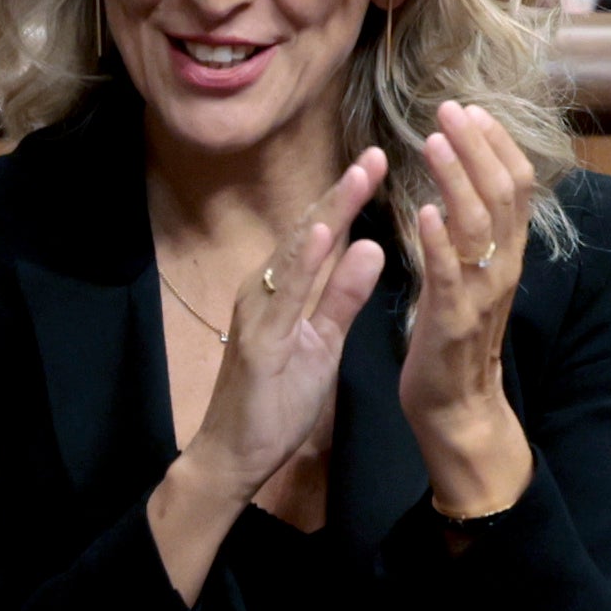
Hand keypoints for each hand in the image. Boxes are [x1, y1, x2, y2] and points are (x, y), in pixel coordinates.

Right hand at [182, 145, 388, 501]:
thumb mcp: (323, 342)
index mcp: (282, 292)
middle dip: (341, 193)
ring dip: (326, 213)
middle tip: (375, 152)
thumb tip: (371, 248)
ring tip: (357, 177)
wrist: (233, 457)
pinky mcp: (258, 342)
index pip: (320, 237)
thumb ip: (342, 296)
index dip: (347, 200)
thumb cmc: (274, 403)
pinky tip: (323, 233)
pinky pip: (284, 296)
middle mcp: (263, 292)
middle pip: (306, 233)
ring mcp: (257, 314)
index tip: (377, 164)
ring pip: (295, 254)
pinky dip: (304, 261)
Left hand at [399, 100, 537, 520]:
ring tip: (435, 142)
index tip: (470, 110)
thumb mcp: (466, 276)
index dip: (495, 145)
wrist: (457, 408)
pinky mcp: (452, 322)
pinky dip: (439, 242)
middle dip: (478, 147)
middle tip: (450, 110)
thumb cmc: (452, 340)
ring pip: (480, 225)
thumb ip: (470, 236)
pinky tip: (424, 212)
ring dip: (457, 179)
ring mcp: (480, 294)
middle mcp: (502, 268)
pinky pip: (449, 276)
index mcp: (505, 255)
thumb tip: (464, 187)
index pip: (514, 186)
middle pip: (504, 193)